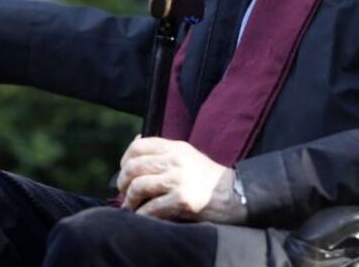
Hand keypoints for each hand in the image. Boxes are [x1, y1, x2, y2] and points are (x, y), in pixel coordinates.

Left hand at [117, 137, 246, 223]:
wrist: (235, 194)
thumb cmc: (207, 177)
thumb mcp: (187, 154)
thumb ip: (164, 151)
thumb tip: (135, 143)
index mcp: (175, 147)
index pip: (138, 146)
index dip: (125, 160)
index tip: (124, 171)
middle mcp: (175, 161)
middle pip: (134, 167)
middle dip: (123, 182)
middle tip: (124, 192)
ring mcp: (178, 180)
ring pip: (138, 187)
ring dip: (130, 200)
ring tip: (132, 206)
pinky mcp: (182, 200)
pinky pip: (151, 208)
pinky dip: (142, 214)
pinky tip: (142, 216)